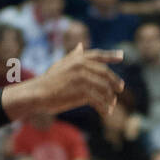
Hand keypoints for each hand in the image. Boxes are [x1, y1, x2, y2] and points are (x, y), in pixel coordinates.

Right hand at [4, 44, 124, 121]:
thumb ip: (73, 56)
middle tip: (120, 88)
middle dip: (114, 81)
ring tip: (111, 105)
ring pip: (104, 88)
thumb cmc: (47, 81)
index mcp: (77, 59)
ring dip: (109, 98)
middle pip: (105, 73)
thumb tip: (80, 46)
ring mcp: (82, 77)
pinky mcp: (81, 91)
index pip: (98, 55)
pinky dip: (103, 107)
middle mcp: (81, 65)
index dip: (110, 55)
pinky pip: (98, 100)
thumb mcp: (60, 65)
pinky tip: (106, 112)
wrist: (37, 94)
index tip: (121, 56)